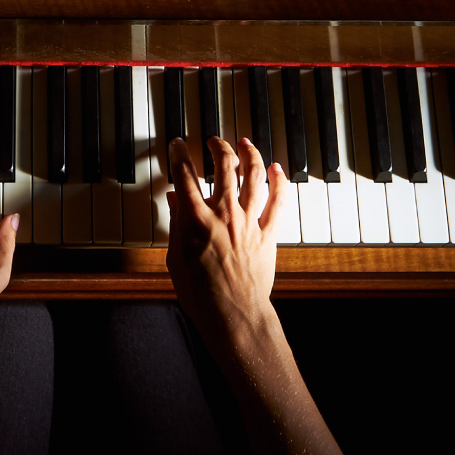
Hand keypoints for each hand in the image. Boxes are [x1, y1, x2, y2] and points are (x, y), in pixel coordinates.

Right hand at [163, 136, 292, 344]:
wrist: (232, 313)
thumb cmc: (201, 293)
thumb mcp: (175, 257)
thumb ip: (176, 224)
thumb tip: (175, 200)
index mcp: (196, 219)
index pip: (184, 174)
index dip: (179, 153)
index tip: (178, 144)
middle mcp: (224, 214)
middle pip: (224, 166)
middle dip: (218, 147)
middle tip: (214, 141)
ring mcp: (249, 221)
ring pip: (254, 176)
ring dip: (250, 154)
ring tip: (245, 143)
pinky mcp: (268, 233)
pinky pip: (278, 201)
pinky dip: (279, 182)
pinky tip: (277, 169)